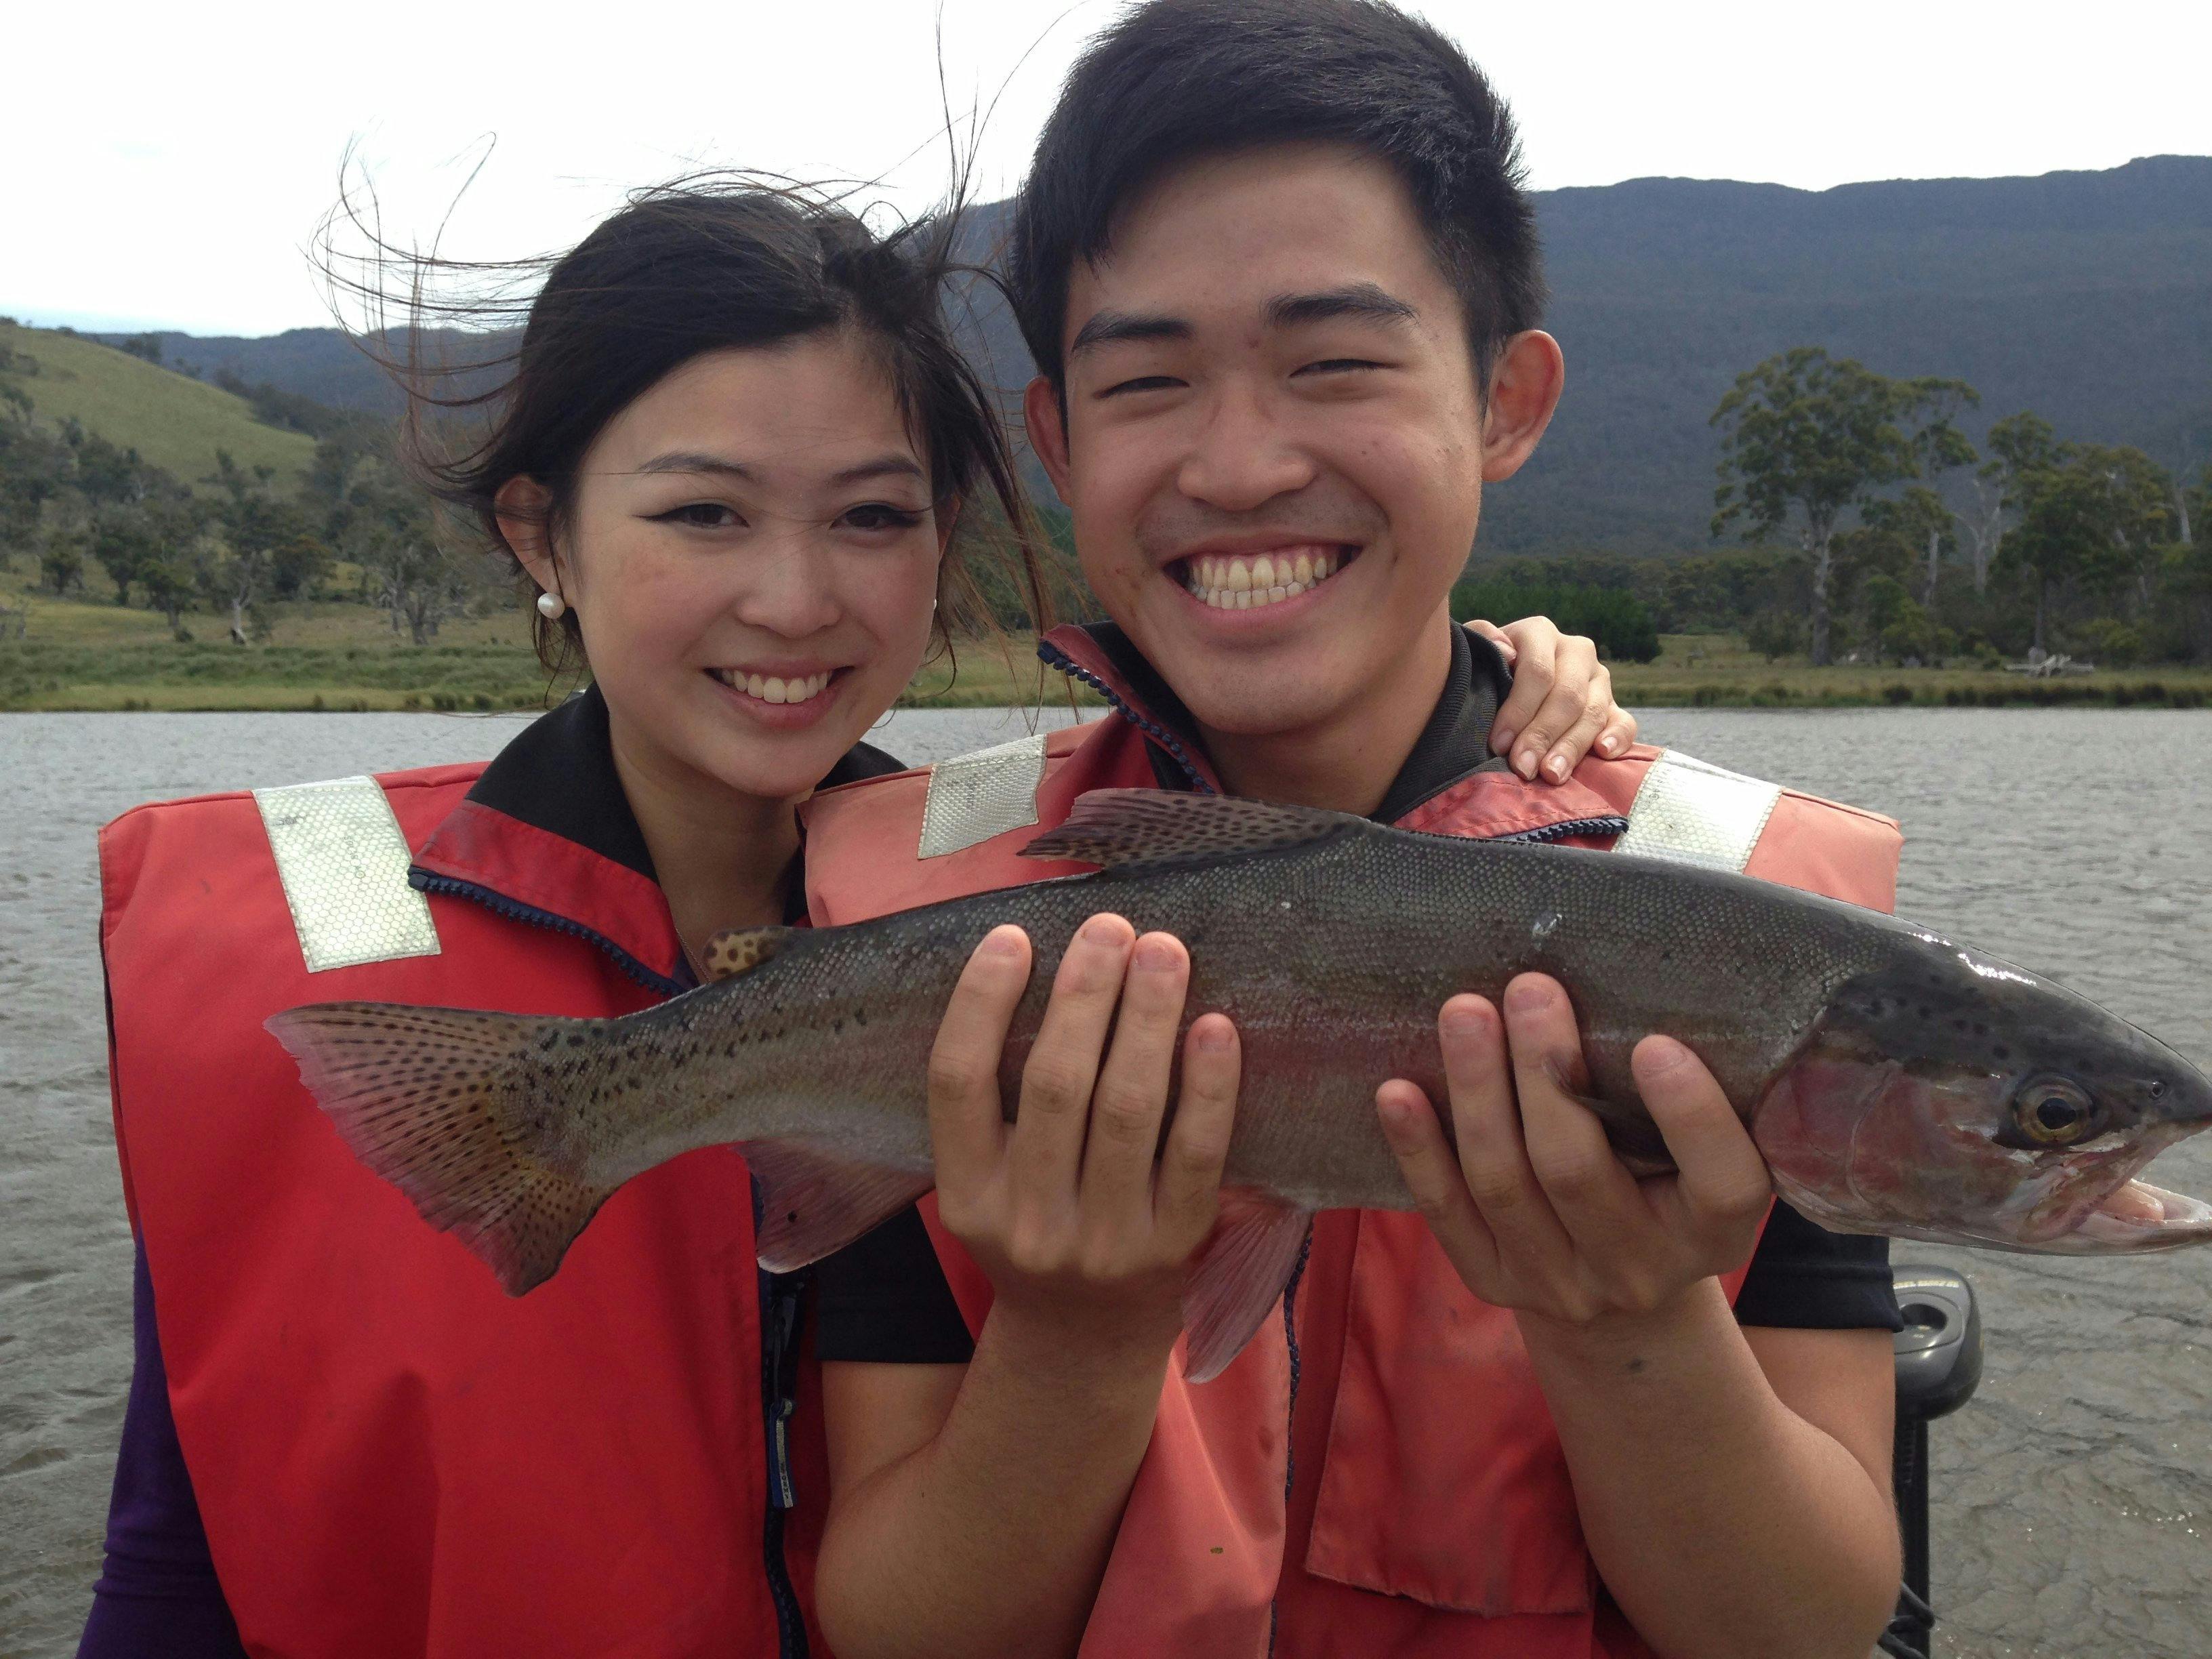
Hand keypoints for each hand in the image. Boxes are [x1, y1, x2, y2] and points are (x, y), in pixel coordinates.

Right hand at [926, 915, 1240, 1350]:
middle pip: (1055, 1085)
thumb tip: (1028, 960)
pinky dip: (1209, 1086)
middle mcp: (1028, 1223)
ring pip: (1127, 1109)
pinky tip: (1214, 1026)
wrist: (1082, 1345)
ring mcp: (1105, 1242)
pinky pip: (1197, 1154)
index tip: (1010, 934)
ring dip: (1147, 1018)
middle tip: (1109, 926)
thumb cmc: (1036, 1229)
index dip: (979, 1002)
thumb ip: (996, 1100)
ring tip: (1162, 949)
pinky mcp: (1174, 1249)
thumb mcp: (985, 1183)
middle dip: (1084, 993)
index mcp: (965, 1196)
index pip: (957, 1083)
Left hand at [1374, 974, 1769, 1329]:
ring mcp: (1560, 1282)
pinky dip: (1419, 1150)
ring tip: (1465, 1012)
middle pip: (1577, 1171)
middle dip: (1545, 1073)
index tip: (1655, 1043)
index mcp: (1716, 1231)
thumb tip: (1629, 979)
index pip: (1721, 1183)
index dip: (1691, 1116)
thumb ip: (1681, 1099)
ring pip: (1503, 1183)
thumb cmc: (1669, 1184)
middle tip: (1530, 989)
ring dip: (1477, 1091)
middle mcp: (1639, 1266)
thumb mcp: (1702, 1155)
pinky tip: (1397, 1091)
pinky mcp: (1493, 1281)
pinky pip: (1447, 1214)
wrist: (1621, 1291)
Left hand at [1468, 616, 1636, 781]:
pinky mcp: (1613, 705)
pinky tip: (1603, 753)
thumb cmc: (1484, 670)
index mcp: (1540, 633)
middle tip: (1524, 768)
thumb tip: (1506, 651)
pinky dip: (1617, 738)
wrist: (1505, 679)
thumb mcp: (1474, 650)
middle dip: (1543, 735)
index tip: (1498, 744)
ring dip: (1572, 747)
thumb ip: (1482, 639)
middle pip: (1567, 696)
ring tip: (1552, 775)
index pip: (1537, 672)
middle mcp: (1575, 650)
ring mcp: (1598, 678)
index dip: (1518, 710)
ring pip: (1593, 712)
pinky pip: (1625, 722)